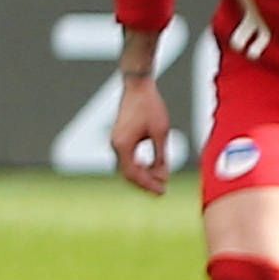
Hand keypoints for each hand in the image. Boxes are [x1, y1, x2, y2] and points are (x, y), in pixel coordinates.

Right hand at [109, 73, 171, 195]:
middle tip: (162, 191)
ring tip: (160, 180)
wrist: (138, 87)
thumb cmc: (150, 107)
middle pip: (128, 174)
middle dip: (145, 183)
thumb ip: (161, 155)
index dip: (148, 185)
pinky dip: (139, 166)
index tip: (162, 192)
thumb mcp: (161, 133)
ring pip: (127, 167)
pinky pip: (127, 158)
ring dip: (142, 175)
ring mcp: (115, 142)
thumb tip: (163, 175)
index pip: (134, 174)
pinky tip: (152, 167)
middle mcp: (115, 145)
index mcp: (123, 145)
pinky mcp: (119, 138)